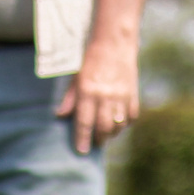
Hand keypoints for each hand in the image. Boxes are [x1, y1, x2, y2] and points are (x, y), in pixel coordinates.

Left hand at [55, 38, 140, 153]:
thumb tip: (60, 116)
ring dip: (112, 133)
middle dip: (99, 139)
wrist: (114, 43)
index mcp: (88, 91)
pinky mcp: (133, 93)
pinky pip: (131, 116)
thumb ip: (70, 98)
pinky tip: (121, 123)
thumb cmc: (91, 59)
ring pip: (118, 124)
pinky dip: (126, 123)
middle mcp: (105, 95)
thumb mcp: (76, 77)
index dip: (82, 138)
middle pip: (103, 127)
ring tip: (107, 134)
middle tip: (96, 143)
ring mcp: (121, 95)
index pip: (84, 122)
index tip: (81, 151)